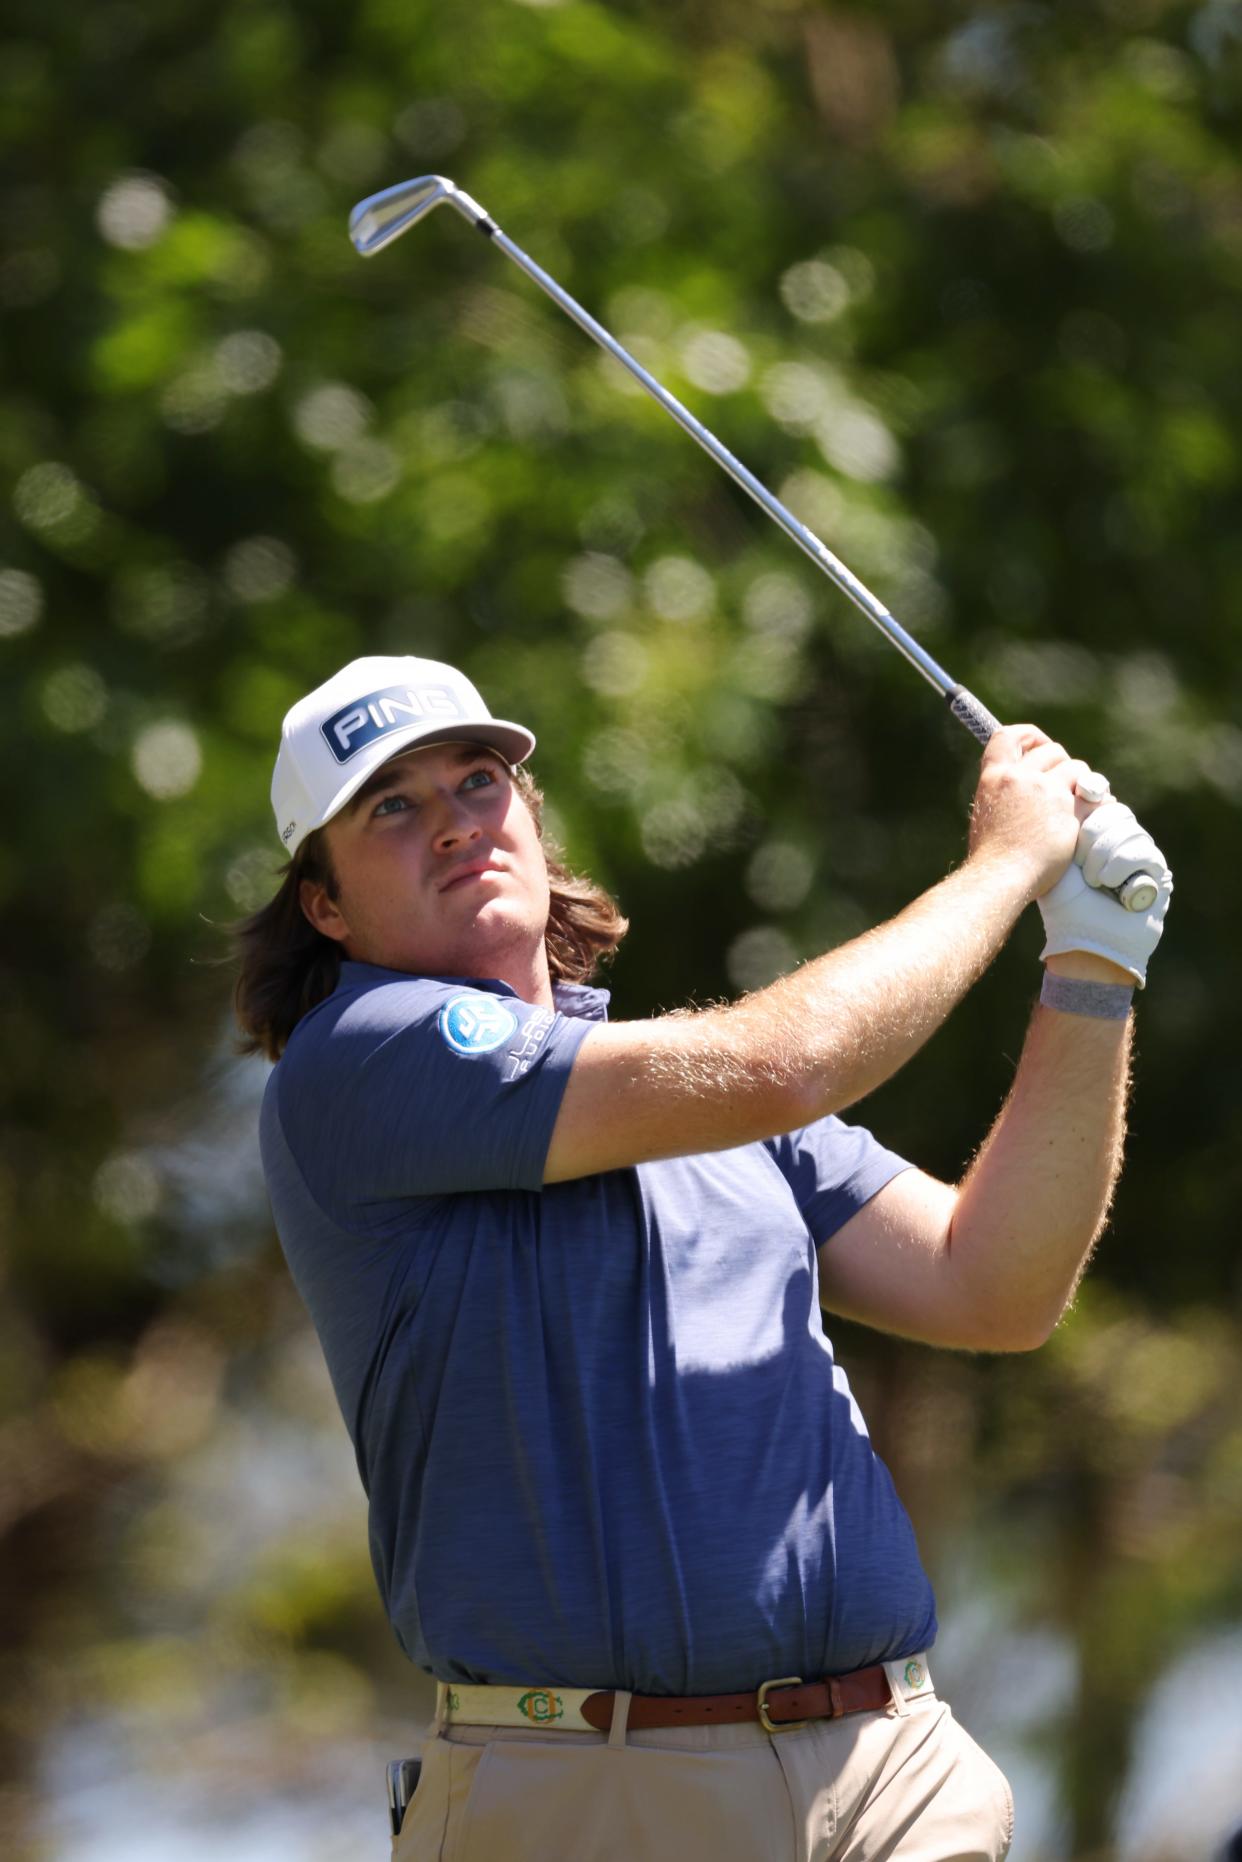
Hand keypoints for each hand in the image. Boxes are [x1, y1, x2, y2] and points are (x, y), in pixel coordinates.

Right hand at [968, 725, 1093, 900]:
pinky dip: (1095, 801)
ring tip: (1075, 804)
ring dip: (1080, 782)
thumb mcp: (988, 813)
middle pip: (1052, 750)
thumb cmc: (992, 856)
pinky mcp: (1068, 807)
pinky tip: (1090, 815)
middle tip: (1065, 785)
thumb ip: (1006, 794)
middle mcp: (1019, 777)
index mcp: (994, 777)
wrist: (1001, 876)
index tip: (1039, 746)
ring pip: (1076, 767)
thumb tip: (1024, 788)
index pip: (1009, 735)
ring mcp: (1045, 791)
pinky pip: (1091, 792)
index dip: (1030, 737)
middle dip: (1063, 763)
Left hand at [1038, 799, 1172, 985]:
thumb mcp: (1056, 859)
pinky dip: (1121, 867)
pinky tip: (1111, 887)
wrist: (1085, 942)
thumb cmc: (1065, 906)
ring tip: (1095, 882)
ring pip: (1128, 829)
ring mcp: (1141, 853)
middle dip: (1094, 835)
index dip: (1090, 797)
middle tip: (1082, 866)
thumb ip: (1062, 824)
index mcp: (1094, 833)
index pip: (1099, 798)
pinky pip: (1142, 850)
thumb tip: (1072, 783)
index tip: (1081, 798)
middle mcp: (1119, 840)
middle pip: (1114, 810)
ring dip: (1105, 857)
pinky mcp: (1157, 870)